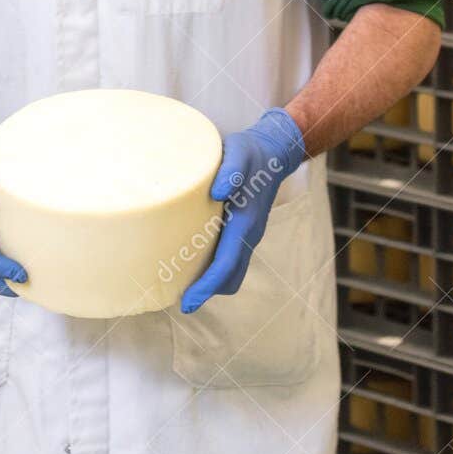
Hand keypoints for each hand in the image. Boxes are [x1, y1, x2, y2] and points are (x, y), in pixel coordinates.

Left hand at [180, 108, 304, 311]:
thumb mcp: (239, 152)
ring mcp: (248, 235)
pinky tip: (193, 264)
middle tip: (179, 300)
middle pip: (229, 277)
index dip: (206, 286)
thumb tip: (217, 192)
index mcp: (246, 222)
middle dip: (207, 292)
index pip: (225, 264)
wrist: (273, 151)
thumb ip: (231, 170)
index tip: (187, 302)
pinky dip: (214, 270)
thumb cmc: (251, 152)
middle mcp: (249, 234)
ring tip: (182, 286)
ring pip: (232, 271)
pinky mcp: (243, 230)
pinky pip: (230, 259)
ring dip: (211, 283)